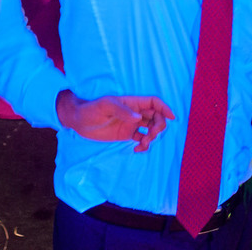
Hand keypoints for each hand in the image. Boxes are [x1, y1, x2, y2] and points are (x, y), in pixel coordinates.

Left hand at [55, 91, 173, 151]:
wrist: (78, 120)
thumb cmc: (90, 109)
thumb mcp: (104, 106)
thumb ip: (122, 111)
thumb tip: (139, 119)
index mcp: (132, 102)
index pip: (154, 102)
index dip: (165, 108)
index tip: (172, 117)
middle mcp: (134, 112)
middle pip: (156, 117)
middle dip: (159, 127)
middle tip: (150, 136)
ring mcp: (131, 123)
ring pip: (151, 129)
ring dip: (152, 137)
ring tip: (142, 144)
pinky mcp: (126, 134)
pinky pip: (142, 139)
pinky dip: (144, 145)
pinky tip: (137, 150)